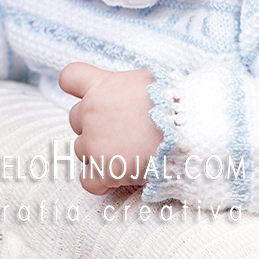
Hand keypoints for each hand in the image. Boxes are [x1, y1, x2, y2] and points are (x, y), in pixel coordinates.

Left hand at [59, 62, 161, 194]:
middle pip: (76, 118)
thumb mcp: (148, 80)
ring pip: (81, 149)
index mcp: (102, 85)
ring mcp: (94, 141)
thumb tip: (130, 93)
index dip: (76, 85)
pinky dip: (100, 182)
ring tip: (127, 152)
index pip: (71, 76)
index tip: (88, 93)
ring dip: (99, 152)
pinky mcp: (103, 170)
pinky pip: (88, 181)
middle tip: (122, 129)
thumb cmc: (173, 102)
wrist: (187, 128)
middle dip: (94, 124)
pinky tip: (117, 178)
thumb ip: (126, 86)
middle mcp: (92, 111)